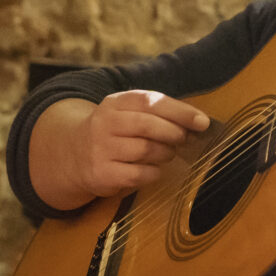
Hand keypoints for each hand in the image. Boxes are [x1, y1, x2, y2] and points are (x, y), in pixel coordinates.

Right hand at [31, 88, 210, 208]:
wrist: (74, 155)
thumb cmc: (114, 133)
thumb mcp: (127, 114)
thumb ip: (157, 114)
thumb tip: (198, 123)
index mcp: (114, 103)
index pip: (150, 101)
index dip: (180, 111)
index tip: (202, 122)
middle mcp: (104, 123)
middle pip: (148, 125)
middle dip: (174, 133)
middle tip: (184, 140)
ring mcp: (101, 149)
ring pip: (145, 150)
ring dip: (165, 153)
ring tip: (167, 153)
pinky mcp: (102, 173)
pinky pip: (139, 174)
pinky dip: (153, 173)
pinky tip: (153, 170)